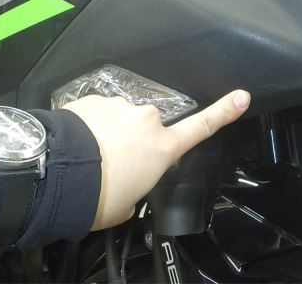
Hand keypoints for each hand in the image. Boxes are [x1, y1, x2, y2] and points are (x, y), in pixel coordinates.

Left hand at [63, 90, 250, 229]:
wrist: (59, 174)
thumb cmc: (99, 196)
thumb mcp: (128, 205)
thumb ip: (137, 188)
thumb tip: (129, 182)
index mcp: (163, 148)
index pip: (202, 127)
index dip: (224, 112)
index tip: (242, 96)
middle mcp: (147, 121)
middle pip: (149, 127)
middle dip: (136, 139)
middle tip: (114, 163)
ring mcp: (120, 106)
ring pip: (122, 119)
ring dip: (111, 132)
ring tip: (91, 155)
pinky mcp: (95, 99)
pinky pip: (99, 112)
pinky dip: (91, 125)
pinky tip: (78, 142)